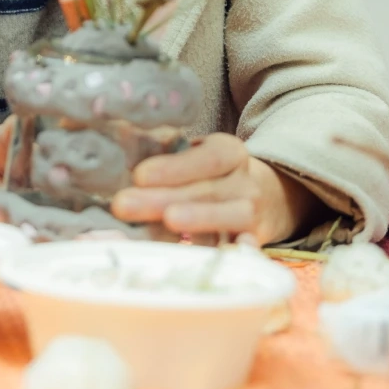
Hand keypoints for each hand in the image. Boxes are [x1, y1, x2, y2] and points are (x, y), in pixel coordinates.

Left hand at [109, 133, 319, 244]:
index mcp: (230, 153)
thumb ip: (164, 145)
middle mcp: (245, 183)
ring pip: (226, 220)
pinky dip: (223, 254)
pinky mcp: (252, 245)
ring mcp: (251, 217)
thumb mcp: (197, 153)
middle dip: (163, 199)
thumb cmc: (213, 175)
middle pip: (207, 190)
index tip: (139, 175)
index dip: (174, 167)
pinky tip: (203, 257)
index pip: (205, 158)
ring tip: (166, 223)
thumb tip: (120, 131)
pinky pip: (235, 252)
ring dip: (196, 222)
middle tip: (123, 204)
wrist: (269, 199)